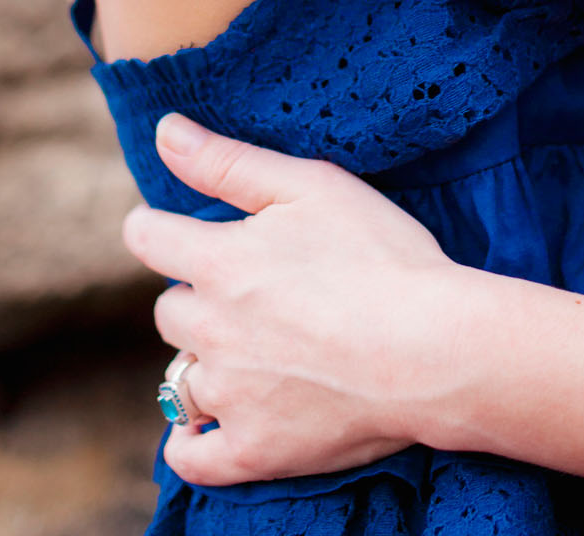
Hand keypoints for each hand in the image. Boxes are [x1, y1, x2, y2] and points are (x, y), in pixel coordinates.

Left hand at [123, 114, 465, 485]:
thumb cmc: (385, 256)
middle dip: (199, 298)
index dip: (157, 229)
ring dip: (207, 361)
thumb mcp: (314, 187)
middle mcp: (210, 329)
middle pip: (170, 309)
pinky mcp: (252, 448)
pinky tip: (212, 426)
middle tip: (253, 294)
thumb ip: (229, 161)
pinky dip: (193, 442)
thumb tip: (164, 130)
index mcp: (220, 262)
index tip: (173, 231)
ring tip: (258, 353)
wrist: (434, 347)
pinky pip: (193, 455)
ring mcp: (228, 394)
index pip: (149, 238)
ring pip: (181, 376)